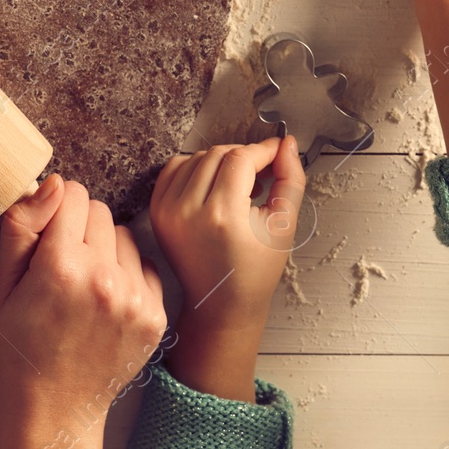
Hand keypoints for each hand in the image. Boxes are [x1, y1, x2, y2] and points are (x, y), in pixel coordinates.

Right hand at [0, 176, 166, 448]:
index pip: (72, 195)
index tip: (45, 235)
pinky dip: (127, 274)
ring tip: (83, 284)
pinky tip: (104, 301)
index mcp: (61, 267)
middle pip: (100, 210)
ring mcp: (135, 299)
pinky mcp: (155, 315)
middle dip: (79, 226)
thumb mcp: (3, 287)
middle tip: (61, 263)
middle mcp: (104, 278)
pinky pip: (146, 265)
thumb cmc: (18, 350)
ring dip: (105, 248)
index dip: (54, 210)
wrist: (54, 413)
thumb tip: (53, 183)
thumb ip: (23, 228)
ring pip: (125, 235)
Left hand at [150, 137, 304, 401]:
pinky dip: (196, 167)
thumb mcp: (283, 226)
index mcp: (222, 215)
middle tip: (262, 172)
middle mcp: (188, 210)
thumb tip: (288, 145)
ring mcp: (168, 210)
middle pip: (219, 153)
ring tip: (239, 183)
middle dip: (245, 156)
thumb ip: (290, 180)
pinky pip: (175, 167)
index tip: (276, 151)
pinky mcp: (157, 211)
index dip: (263, 150)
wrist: (220, 302)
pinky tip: (214, 184)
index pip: (242, 158)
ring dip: (222, 160)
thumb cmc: (253, 272)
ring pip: (197, 157)